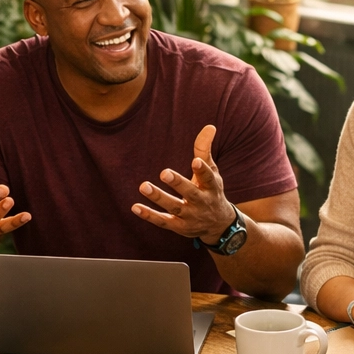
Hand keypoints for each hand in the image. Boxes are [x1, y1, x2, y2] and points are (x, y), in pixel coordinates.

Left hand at [132, 125, 236, 242]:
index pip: (208, 178)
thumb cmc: (211, 191)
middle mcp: (202, 203)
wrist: (218, 225)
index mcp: (211, 187)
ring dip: (159, 198)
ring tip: (144, 186)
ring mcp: (190, 216)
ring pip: (174, 207)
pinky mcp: (179, 226)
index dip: (202, 170)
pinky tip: (135, 207)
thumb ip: (205, 150)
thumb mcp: (212, 171)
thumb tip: (209, 126)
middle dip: (178, 184)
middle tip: (164, 173)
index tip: (195, 161)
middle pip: (190, 193)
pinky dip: (149, 215)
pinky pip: (163, 222)